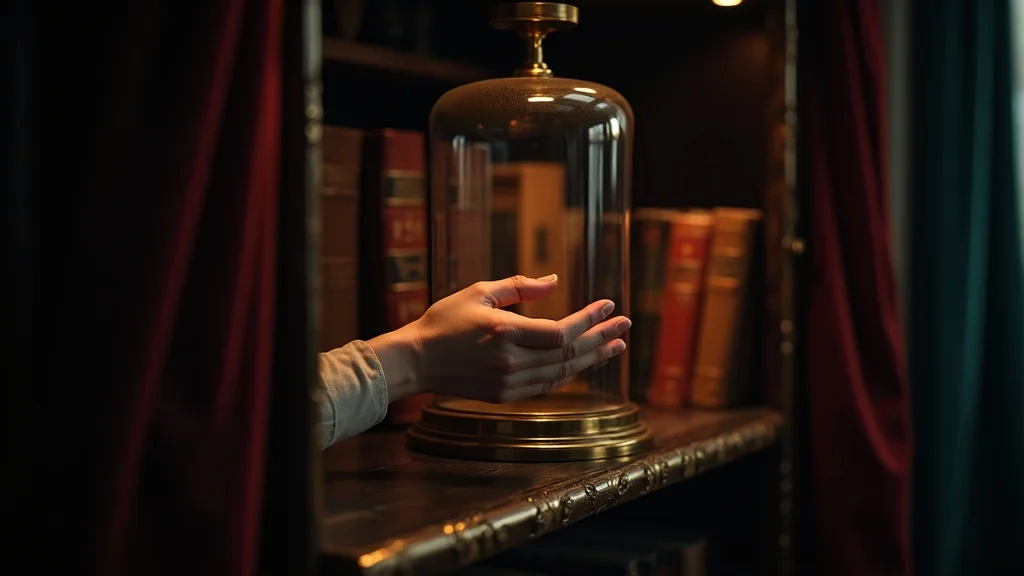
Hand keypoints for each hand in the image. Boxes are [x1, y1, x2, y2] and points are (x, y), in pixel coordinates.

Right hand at [402, 274, 629, 402]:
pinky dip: (568, 373)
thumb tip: (554, 281)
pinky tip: (583, 362)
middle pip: (569, 354)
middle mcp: (511, 362)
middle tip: (625, 325)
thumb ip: (519, 287)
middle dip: (601, 339)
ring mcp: (508, 383)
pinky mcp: (504, 395)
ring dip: (592, 359)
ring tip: (615, 345)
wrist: (415, 361)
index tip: (608, 305)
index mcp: (505, 333)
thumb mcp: (479, 293)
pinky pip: (546, 385)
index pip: (561, 331)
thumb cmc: (444, 321)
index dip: (589, 319)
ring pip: (562, 373)